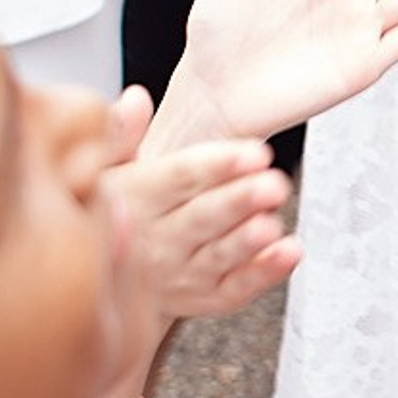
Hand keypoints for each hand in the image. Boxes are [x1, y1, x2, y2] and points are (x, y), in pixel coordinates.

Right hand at [108, 131, 297, 322]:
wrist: (108, 280)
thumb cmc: (121, 211)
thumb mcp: (108, 171)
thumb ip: (122, 135)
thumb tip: (135, 98)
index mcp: (134, 200)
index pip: (178, 178)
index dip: (218, 164)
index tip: (255, 152)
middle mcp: (155, 241)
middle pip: (202, 218)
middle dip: (239, 202)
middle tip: (274, 185)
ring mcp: (181, 274)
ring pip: (219, 256)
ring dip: (248, 242)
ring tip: (273, 224)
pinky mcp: (204, 298)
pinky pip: (236, 289)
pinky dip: (264, 273)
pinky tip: (290, 252)